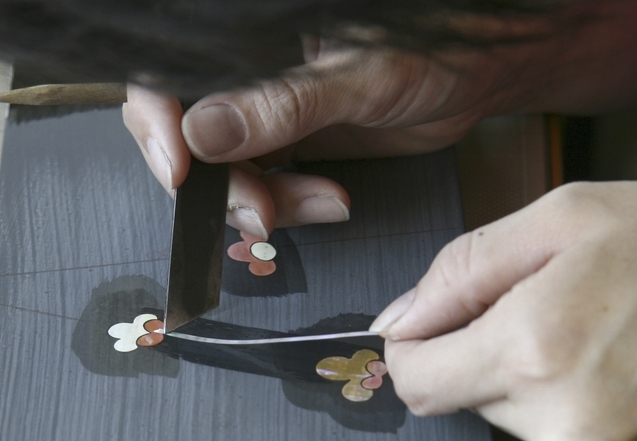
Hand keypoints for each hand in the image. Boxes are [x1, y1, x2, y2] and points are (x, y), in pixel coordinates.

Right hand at [122, 39, 517, 237]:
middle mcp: (243, 70)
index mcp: (245, 34)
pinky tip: (330, 202)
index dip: (156, 123)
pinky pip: (260, 185)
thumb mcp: (360, 76)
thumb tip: (200, 134)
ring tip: (320, 204)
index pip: (166, 75)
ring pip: (222, 170)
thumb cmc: (433, 50)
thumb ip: (281, 105)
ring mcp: (260, 107)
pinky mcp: (284, 140)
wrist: (479, 75)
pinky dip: (287, 206)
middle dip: (220, 183)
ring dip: (260, 202)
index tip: (180, 172)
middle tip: (261, 211)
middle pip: (186, 134)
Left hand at [372, 181, 636, 440]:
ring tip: (621, 339)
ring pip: (528, 428)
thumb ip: (464, 269)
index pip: (414, 381)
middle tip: (571, 307)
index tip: (441, 325)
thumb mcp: (571, 217)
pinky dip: (594, 420)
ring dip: (550, 386)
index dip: (417, 348)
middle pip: (474, 399)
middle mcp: (562, 429)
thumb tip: (397, 321)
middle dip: (499, 353)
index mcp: (533, 352)